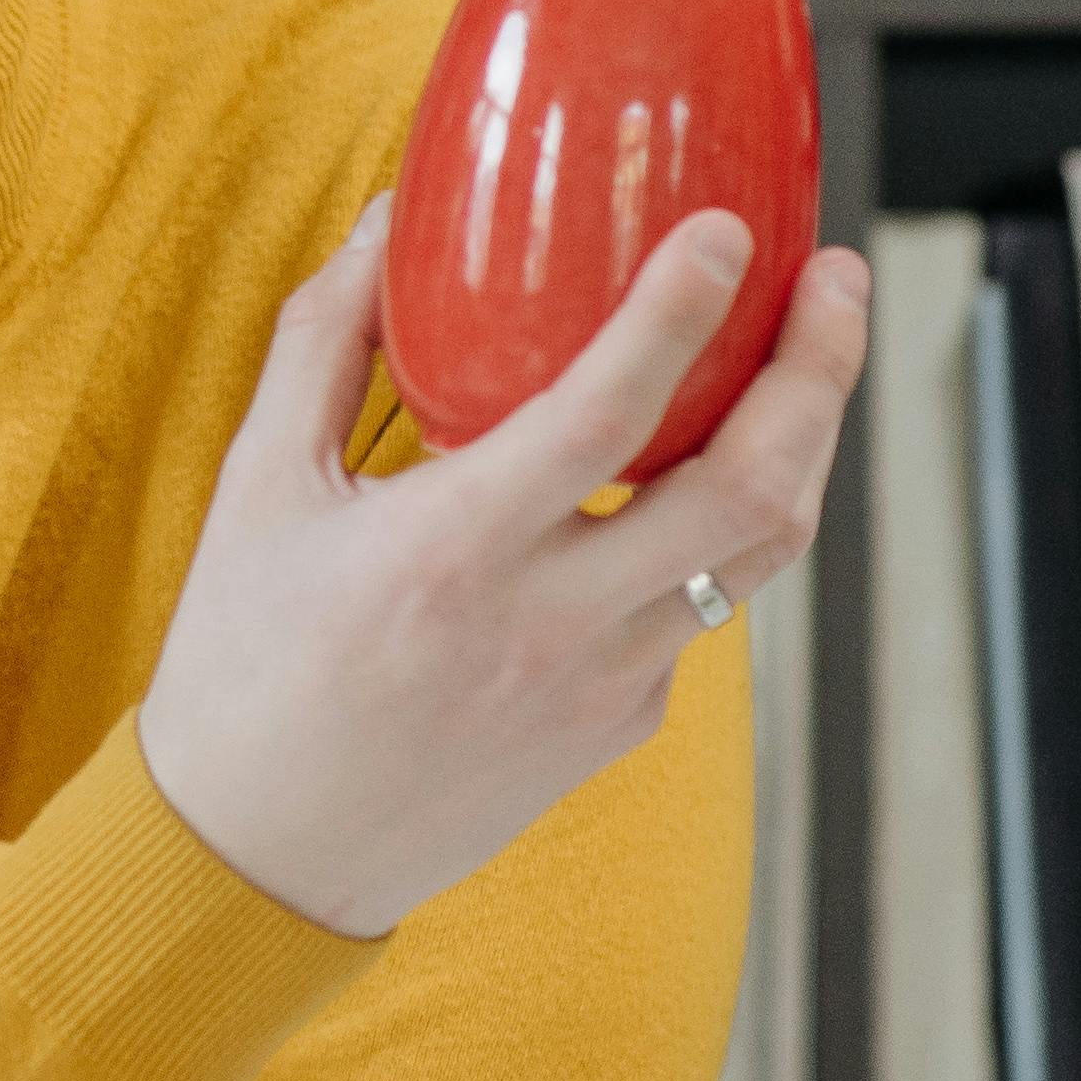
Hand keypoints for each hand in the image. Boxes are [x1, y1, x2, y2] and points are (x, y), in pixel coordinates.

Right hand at [138, 200, 870, 937]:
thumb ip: (326, 340)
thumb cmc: (242, 666)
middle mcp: (548, 626)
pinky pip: (699, 609)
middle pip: (751, 493)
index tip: (727, 232)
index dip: (681, 313)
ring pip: (759, 555)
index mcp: (451, 554)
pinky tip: (692, 474)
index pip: (604, 414)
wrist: (256, 861)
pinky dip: (715, 529)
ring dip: (803, 445)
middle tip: (837, 279)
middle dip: (820, 372)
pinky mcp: (621, 727)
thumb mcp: (259, 486)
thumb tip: (385, 220)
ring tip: (808, 358)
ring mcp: (601, 686)